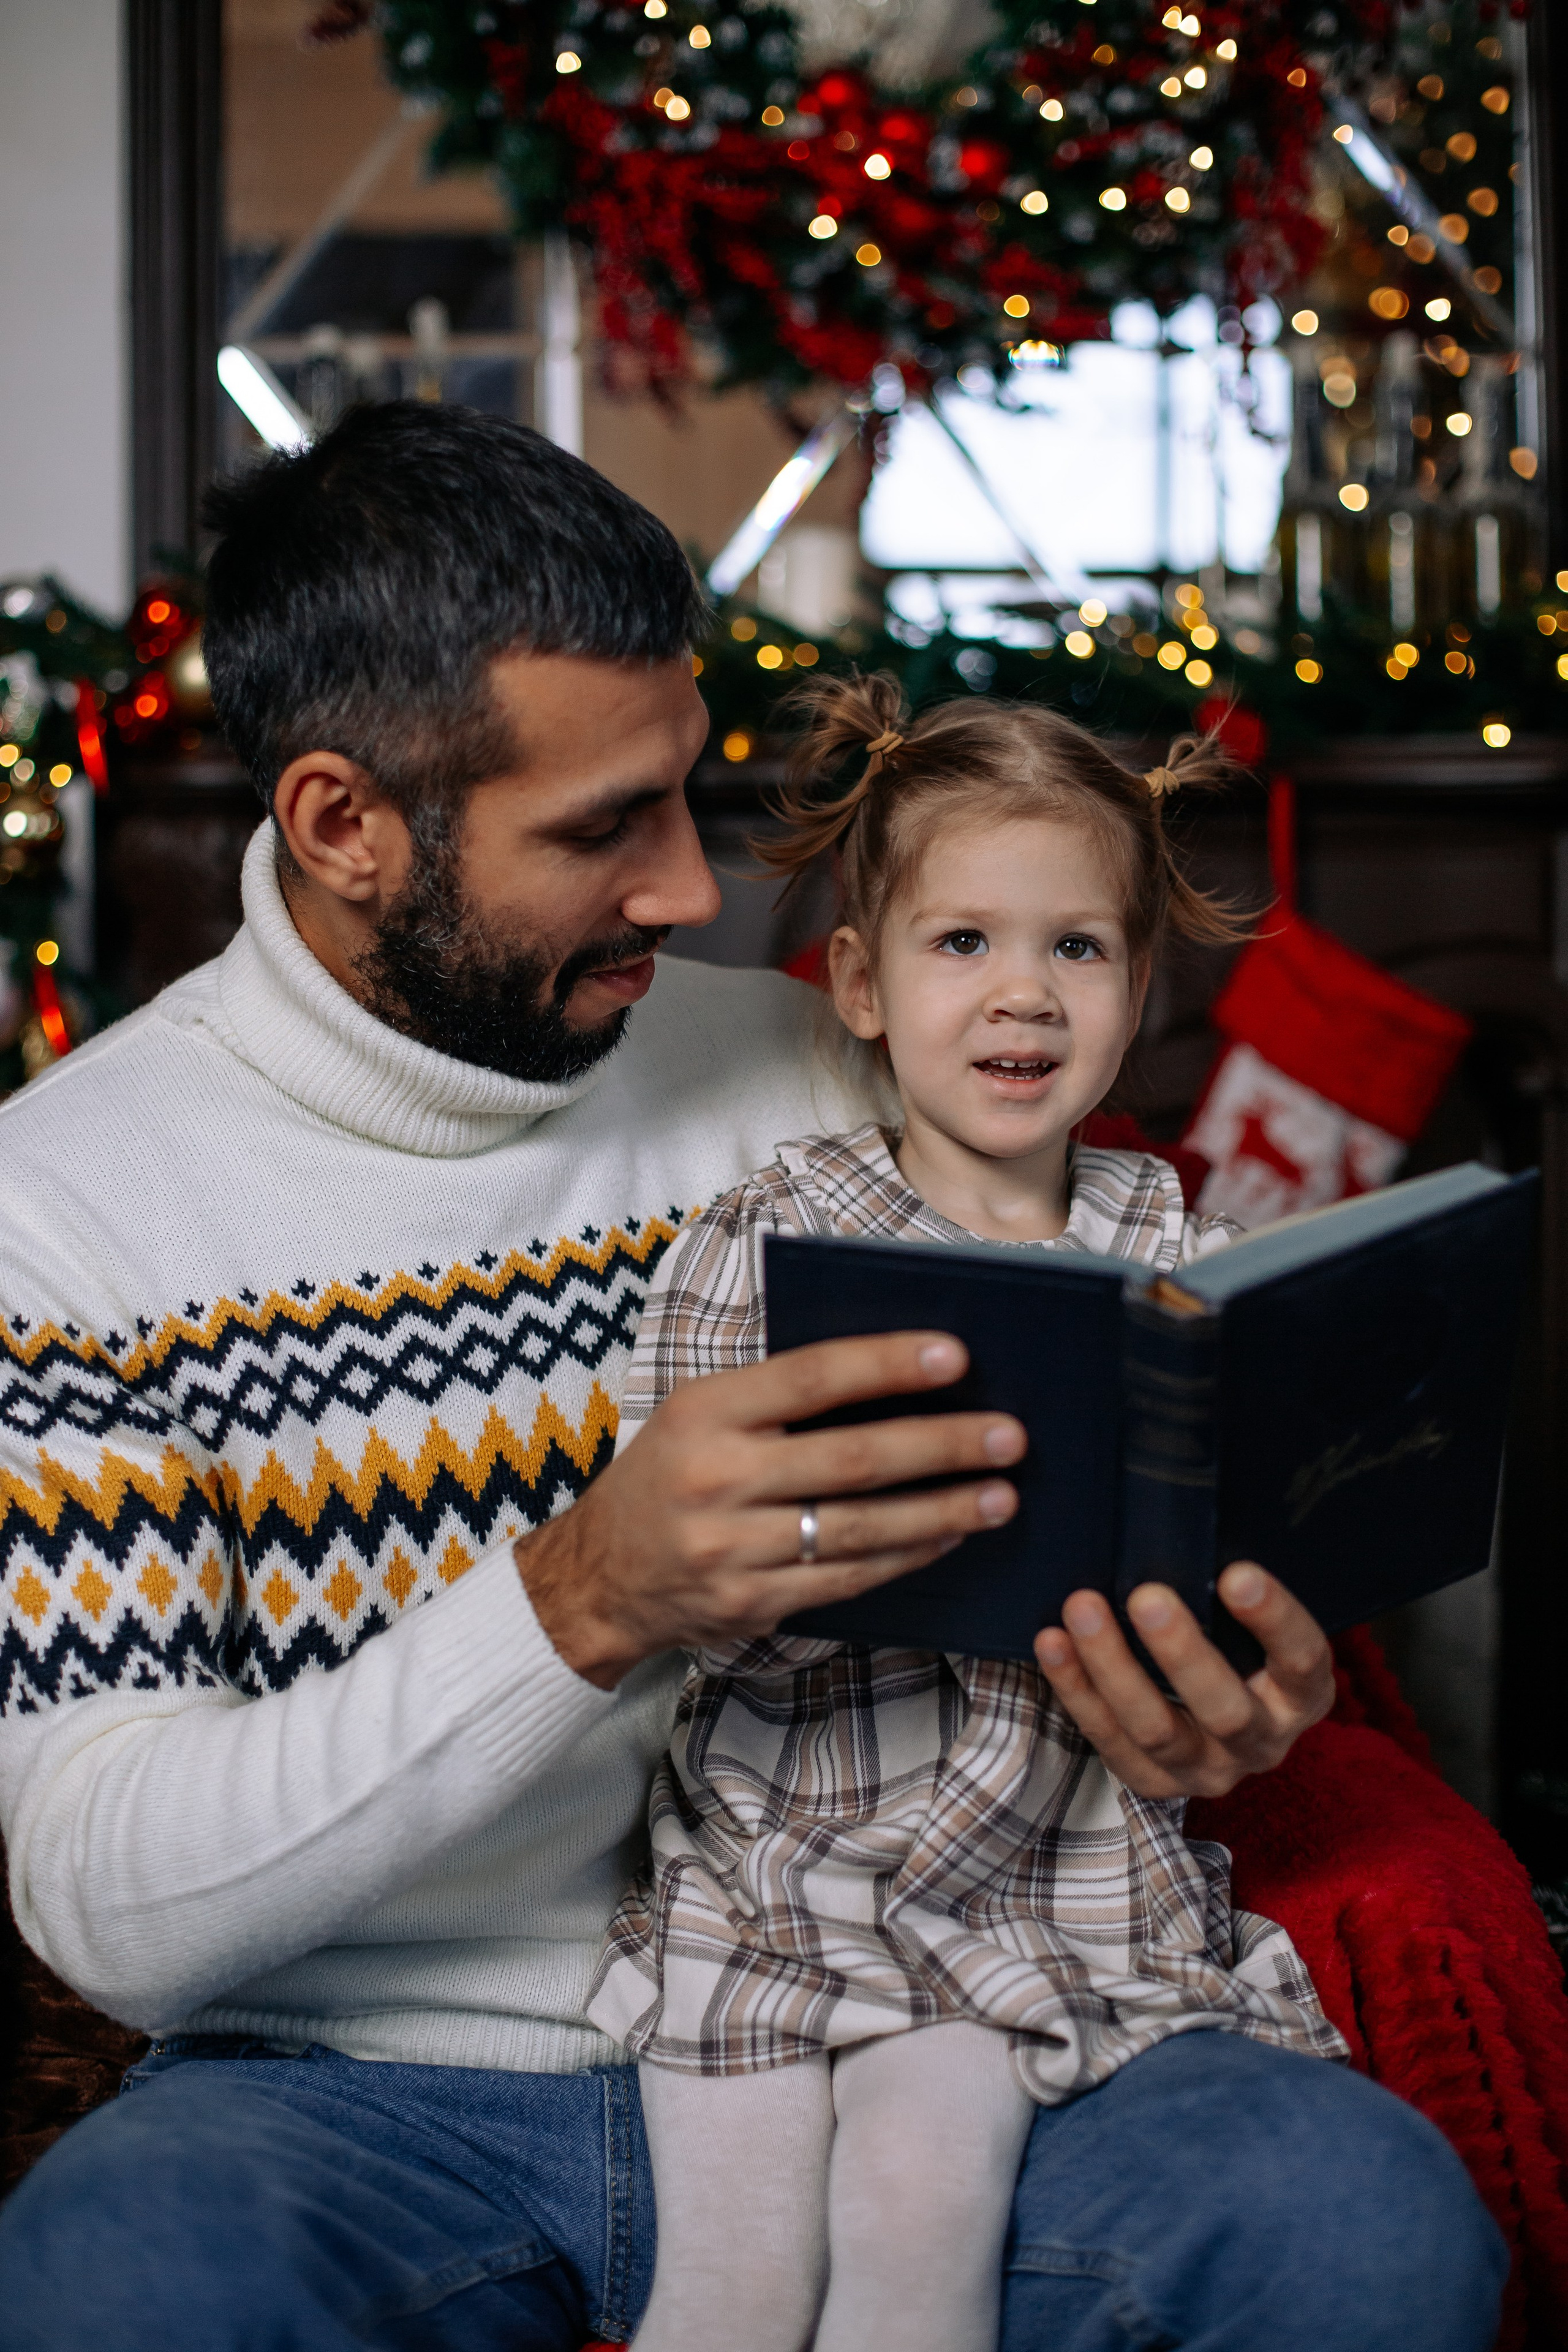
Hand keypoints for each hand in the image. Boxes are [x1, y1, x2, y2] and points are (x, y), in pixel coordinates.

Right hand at [516, 1333, 1023, 1688]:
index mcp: (706, 1412)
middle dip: (942, 1446)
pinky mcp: (752, 1603)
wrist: (595, 1577)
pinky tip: (949, 1537)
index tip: (956, 1356)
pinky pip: (849, 1578)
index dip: (887, 1363)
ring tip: (1001, 1496)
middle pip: (852, 1458)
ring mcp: (733, 1547)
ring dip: (942, 1510)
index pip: (811, 1376)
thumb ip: (779, 1397)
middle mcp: (718, 1477)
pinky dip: (907, 1556)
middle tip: (1009, 1437)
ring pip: (861, 1527)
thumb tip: (895, 1381)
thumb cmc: (666, 1477)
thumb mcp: (700, 1414)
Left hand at [1033, 1564, 1333, 1799]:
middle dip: (1182, 1652)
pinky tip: (1052, 1644)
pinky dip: (1077, 1690)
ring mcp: (1209, 1770)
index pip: (1300, 1659)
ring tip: (1082, 1609)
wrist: (1218, 1717)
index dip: (1273, 1619)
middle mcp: (1263, 1741)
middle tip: (1146, 1596)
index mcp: (1302, 1693)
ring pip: (1158, 1730)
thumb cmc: (1235, 1644)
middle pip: (1225, 1710)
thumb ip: (1233, 1589)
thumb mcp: (1250, 1623)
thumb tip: (1188, 1514)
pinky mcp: (1155, 1783)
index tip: (1237, 1572)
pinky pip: (1109, 1740)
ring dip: (1113, 1667)